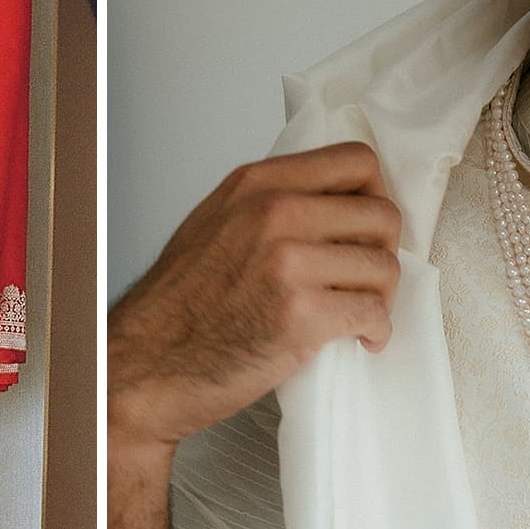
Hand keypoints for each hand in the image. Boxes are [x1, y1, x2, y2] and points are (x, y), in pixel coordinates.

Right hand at [109, 142, 403, 451]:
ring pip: (384, 266)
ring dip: (382, 298)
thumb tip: (332, 204)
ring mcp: (286, 263)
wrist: (145, 366)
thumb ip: (269, 204)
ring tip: (361, 315)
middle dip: (384, 252)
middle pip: (381, 214)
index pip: (357, 161)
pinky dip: (376, 331)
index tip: (367, 228)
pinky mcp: (299, 315)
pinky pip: (372, 313)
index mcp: (256, 185)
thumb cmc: (177, 308)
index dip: (376, 195)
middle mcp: (273, 214)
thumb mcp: (214, 224)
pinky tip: (360, 339)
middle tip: (368, 280)